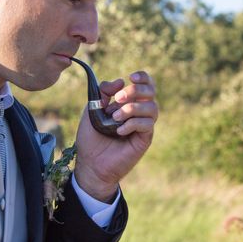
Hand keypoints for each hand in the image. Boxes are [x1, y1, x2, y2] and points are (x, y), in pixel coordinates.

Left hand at [74, 71, 157, 201]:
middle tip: (119, 98)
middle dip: (136, 90)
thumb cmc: (91, 138)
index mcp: (129, 103)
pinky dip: (133, 124)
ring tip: (115, 118)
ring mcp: (143, 127)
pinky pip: (147, 125)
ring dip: (132, 108)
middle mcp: (139, 113)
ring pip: (152, 108)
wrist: (90, 164)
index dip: (143, 77)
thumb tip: (121, 81)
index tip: (131, 77)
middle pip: (151, 92)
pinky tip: (119, 131)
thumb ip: (103, 93)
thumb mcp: (92, 109)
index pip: (145, 85)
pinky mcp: (144, 140)